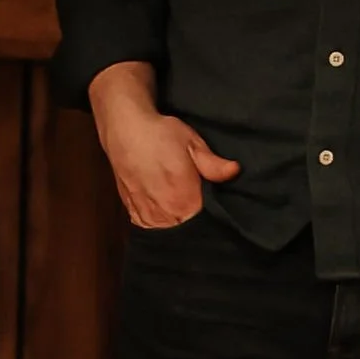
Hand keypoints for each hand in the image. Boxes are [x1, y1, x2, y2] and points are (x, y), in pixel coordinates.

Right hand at [89, 61, 239, 228]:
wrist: (124, 129)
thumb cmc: (160, 134)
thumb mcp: (193, 144)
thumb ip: (214, 165)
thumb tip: (235, 171)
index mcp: (186, 202)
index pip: (208, 222)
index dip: (213, 212)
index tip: (214, 201)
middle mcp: (166, 214)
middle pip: (188, 229)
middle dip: (194, 217)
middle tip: (194, 195)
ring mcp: (147, 215)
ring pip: (170, 229)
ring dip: (175, 220)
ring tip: (176, 198)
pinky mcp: (133, 211)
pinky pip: (150, 225)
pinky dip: (158, 218)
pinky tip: (161, 203)